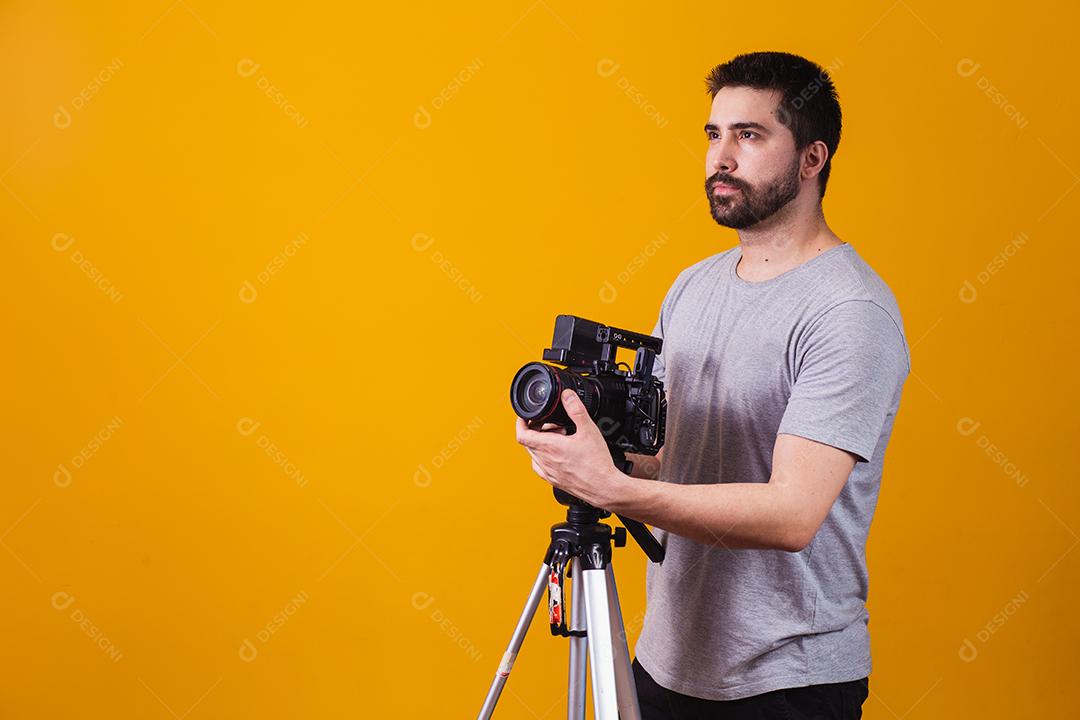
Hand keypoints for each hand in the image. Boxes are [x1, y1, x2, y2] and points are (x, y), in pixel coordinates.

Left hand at [515, 389, 624, 507]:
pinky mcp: (554, 481)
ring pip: (534, 455)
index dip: (520, 423)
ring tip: (559, 439)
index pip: (521, 434)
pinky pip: (541, 467)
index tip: (526, 417)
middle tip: (552, 425)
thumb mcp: (588, 430)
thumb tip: (567, 396)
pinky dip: (545, 457)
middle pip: (528, 442)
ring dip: (541, 444)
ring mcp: (548, 473)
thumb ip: (576, 409)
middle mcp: (544, 461)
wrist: (604, 488)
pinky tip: (560, 455)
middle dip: (536, 430)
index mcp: (549, 447)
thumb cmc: (596, 464)